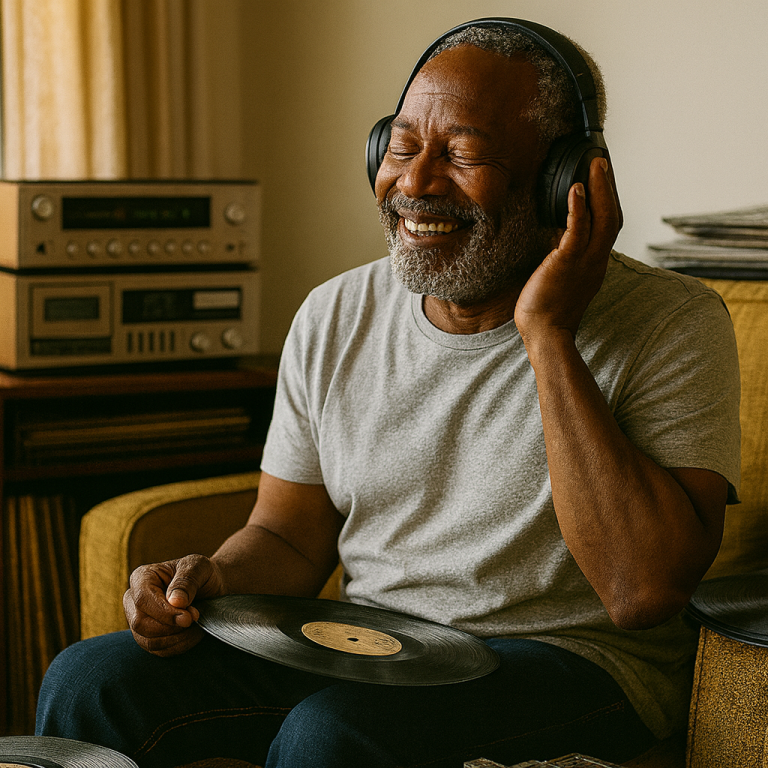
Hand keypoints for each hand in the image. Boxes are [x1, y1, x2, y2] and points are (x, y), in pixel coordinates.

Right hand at [123, 554, 225, 656]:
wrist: (210, 587)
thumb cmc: (202, 573)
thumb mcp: (199, 567)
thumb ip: (186, 581)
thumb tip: (175, 601)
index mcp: (142, 577)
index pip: (143, 600)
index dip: (165, 613)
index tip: (189, 617)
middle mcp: (134, 600)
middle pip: (141, 624)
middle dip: (172, 627)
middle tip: (195, 618)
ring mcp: (139, 620)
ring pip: (149, 641)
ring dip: (178, 638)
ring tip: (197, 624)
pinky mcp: (148, 637)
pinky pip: (158, 650)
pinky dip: (179, 645)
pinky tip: (193, 633)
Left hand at [515, 156, 621, 345]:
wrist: (545, 334)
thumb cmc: (547, 311)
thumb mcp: (560, 278)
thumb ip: (562, 257)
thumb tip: (554, 237)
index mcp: (595, 264)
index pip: (608, 226)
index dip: (607, 202)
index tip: (603, 181)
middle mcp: (596, 261)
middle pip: (613, 216)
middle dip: (609, 187)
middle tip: (602, 162)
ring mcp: (585, 262)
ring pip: (602, 219)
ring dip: (600, 189)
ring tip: (595, 164)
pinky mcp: (567, 263)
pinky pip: (578, 230)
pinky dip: (579, 208)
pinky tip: (575, 188)